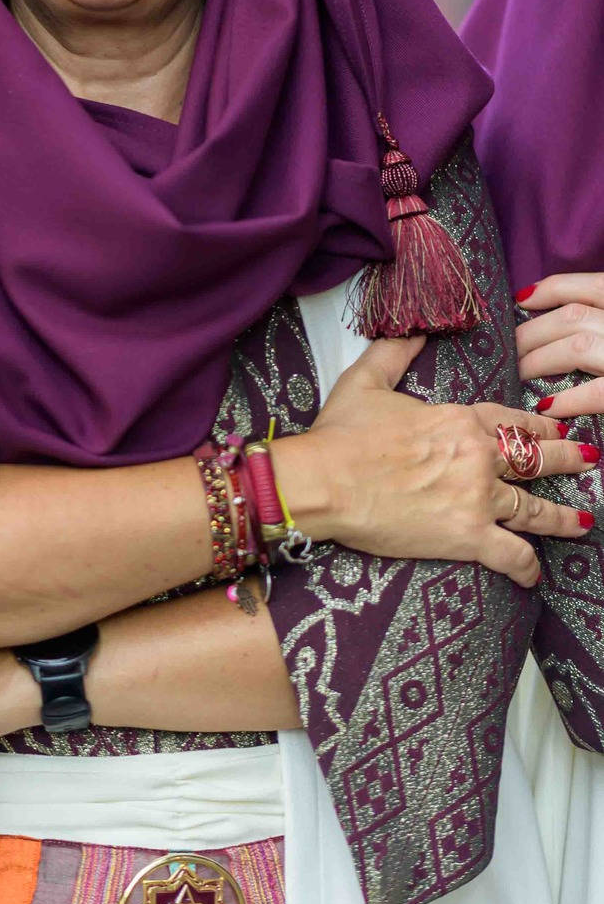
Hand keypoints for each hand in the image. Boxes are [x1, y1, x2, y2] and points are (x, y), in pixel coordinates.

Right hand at [274, 335, 594, 586]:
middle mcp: (477, 455)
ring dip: (563, 516)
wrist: (325, 481)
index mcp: (457, 419)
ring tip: (584, 521)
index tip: (555, 425)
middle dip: (567, 458)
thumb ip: (394, 351)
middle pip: (534, 458)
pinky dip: (527, 567)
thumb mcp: (365, 381)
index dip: (537, 423)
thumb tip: (414, 329)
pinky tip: (534, 575)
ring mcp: (477, 497)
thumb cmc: (339, 435)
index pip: (510, 419)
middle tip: (589, 459)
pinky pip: (511, 554)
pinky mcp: (467, 535)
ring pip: (534, 507)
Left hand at [517, 275, 603, 417]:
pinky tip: (549, 406)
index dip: (552, 289)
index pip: (592, 285)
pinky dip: (570, 398)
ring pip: (577, 345)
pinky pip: (600, 392)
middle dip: (534, 332)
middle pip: (574, 316)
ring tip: (521, 375)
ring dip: (540, 360)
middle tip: (511, 350)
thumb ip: (603, 318)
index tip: (522, 299)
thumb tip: (551, 310)